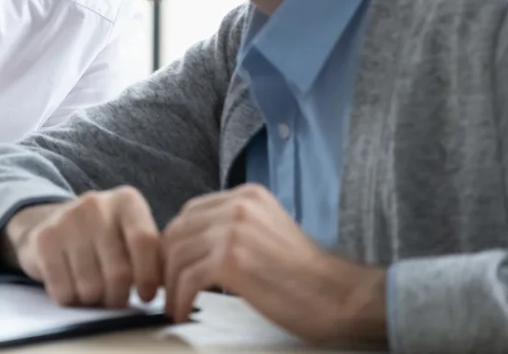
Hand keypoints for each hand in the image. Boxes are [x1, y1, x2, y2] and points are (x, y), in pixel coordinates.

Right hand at [4, 187, 162, 307]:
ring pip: (91, 286)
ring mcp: (67, 219)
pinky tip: (72, 288)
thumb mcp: (132, 238)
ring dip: (94, 301)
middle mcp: (96, 204)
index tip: (147, 296)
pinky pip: (63, 290)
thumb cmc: (106, 239)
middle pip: (119, 272)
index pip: (145, 242)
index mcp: (126, 201)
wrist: (55, 224)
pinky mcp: (43, 239)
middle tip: (117, 299)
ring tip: (94, 292)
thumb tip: (175, 288)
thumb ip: (155, 258)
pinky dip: (70, 300)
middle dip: (119, 297)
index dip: (149, 276)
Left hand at [161, 183, 387, 342]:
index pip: (191, 212)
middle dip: (167, 263)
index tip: (173, 267)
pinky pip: (187, 279)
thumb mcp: (269, 232)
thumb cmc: (307, 276)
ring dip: (171, 285)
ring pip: (177, 256)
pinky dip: (180, 299)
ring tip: (174, 305)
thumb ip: (235, 228)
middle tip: (166, 289)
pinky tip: (184, 312)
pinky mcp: (231, 260)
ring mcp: (233, 230)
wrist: (340, 296)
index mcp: (247, 196)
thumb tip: (194, 245)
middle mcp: (238, 206)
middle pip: (178, 231)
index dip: (176, 242)